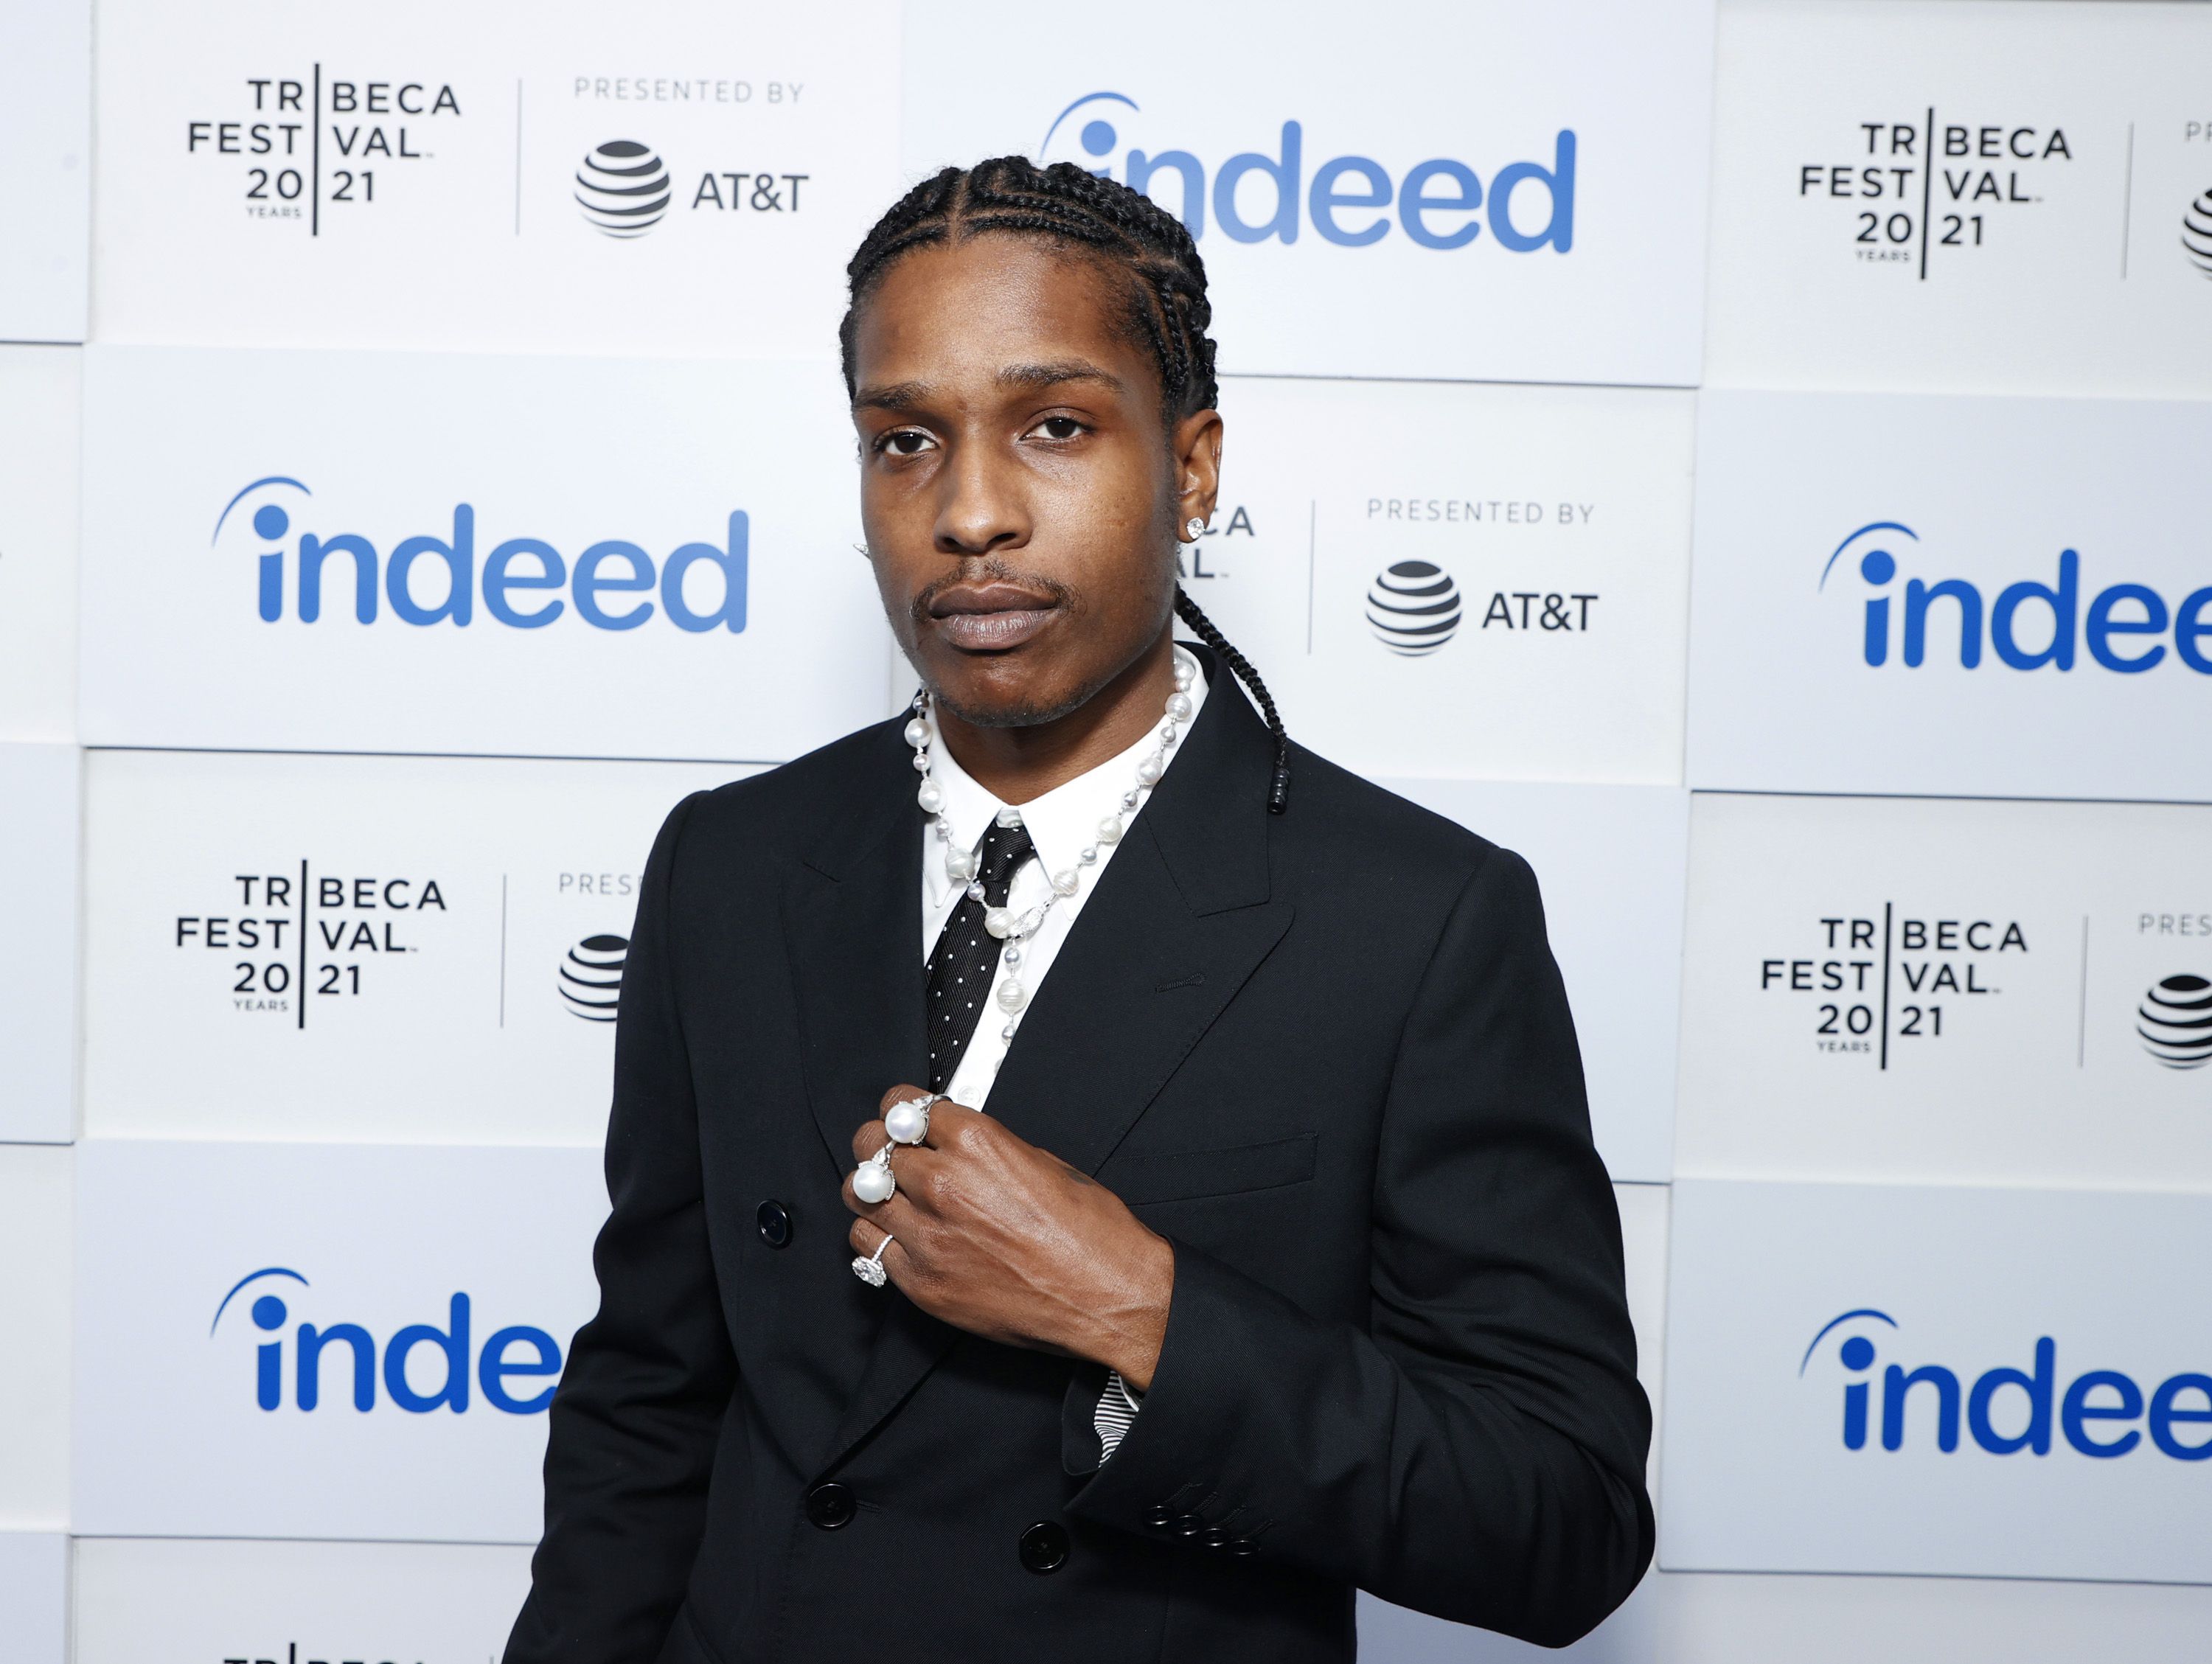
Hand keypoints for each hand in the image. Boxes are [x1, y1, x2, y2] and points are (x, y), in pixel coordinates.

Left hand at [844, 1084, 1174, 1390]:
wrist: (1108, 1295)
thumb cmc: (1090, 1231)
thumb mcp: (1042, 1161)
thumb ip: (984, 1149)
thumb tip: (950, 1143)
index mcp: (977, 1144)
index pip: (901, 1106)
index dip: (901, 1111)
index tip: (903, 1120)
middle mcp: (944, 1184)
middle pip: (870, 1145)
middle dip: (880, 1146)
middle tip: (890, 1156)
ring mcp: (928, 1237)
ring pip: (857, 1196)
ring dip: (872, 1192)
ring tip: (892, 1198)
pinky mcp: (923, 1283)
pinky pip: (869, 1247)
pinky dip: (882, 1238)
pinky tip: (904, 1237)